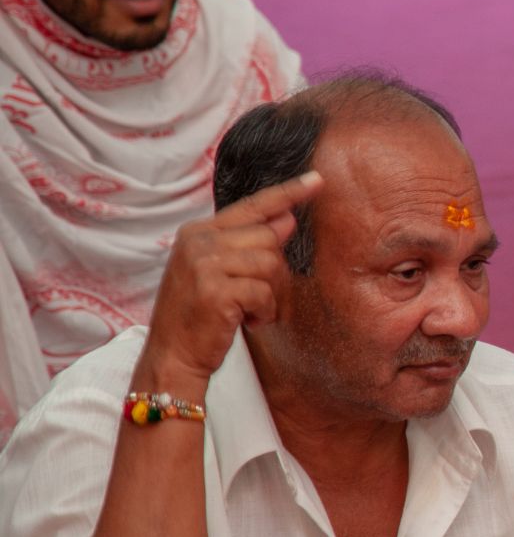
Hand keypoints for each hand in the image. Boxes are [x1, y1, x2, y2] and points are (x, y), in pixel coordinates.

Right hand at [137, 171, 322, 387]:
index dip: (288, 193)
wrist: (172, 356)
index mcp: (198, 232)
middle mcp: (198, 242)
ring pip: (271, 264)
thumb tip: (288, 218)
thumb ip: (250, 244)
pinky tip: (245, 322)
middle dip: (273, 272)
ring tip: (247, 310)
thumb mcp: (221, 272)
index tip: (317, 180)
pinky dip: (264, 311)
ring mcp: (204, 264)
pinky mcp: (215, 290)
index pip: (252, 206)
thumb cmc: (200, 315)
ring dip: (268, 295)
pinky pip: (264, 292)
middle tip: (255, 297)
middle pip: (269, 238)